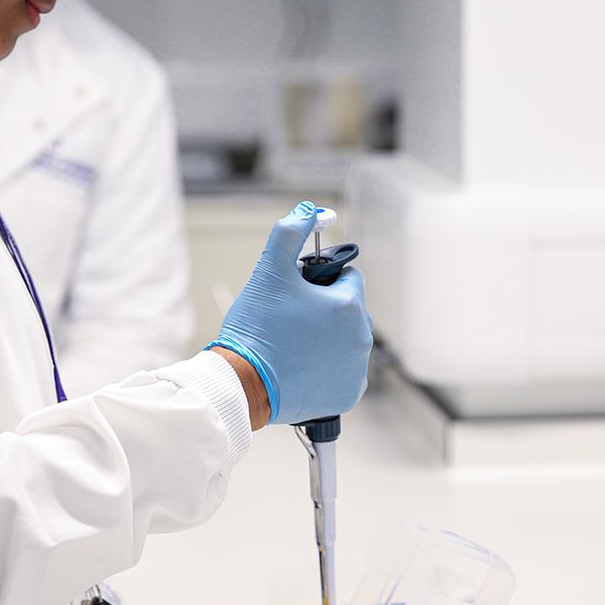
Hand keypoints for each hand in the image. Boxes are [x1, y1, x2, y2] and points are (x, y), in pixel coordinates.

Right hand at [208, 201, 372, 424]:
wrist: (243, 384)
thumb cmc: (256, 328)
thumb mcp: (268, 271)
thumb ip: (289, 233)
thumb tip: (310, 210)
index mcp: (349, 306)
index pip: (349, 279)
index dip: (323, 282)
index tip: (300, 294)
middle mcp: (361, 338)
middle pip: (350, 311)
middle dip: (327, 311)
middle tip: (292, 320)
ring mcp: (356, 370)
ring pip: (347, 342)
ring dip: (329, 339)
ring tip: (295, 345)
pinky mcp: (348, 394)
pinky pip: (345, 373)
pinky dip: (329, 369)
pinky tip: (304, 368)